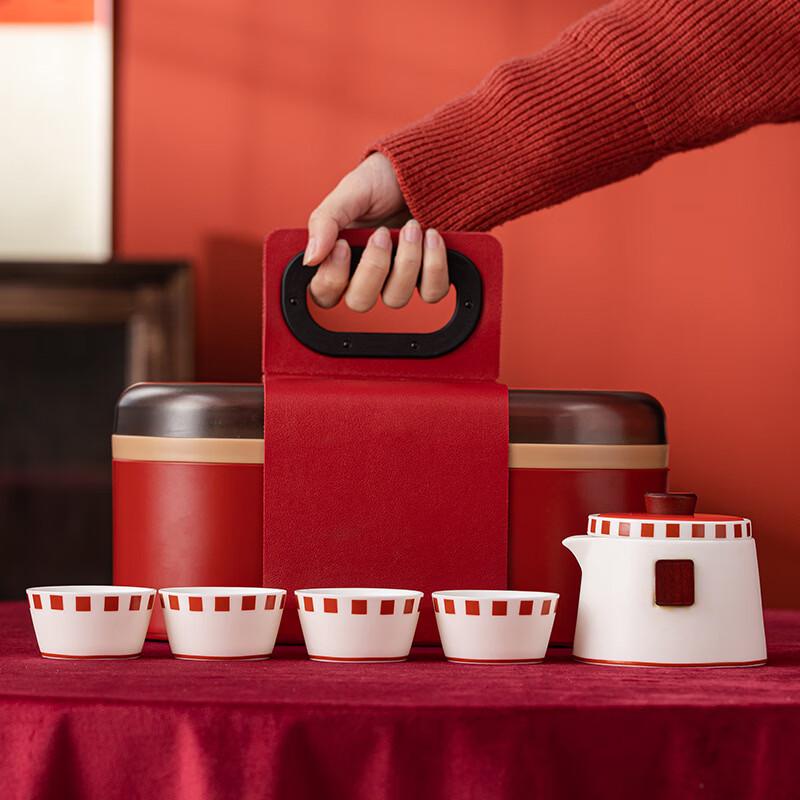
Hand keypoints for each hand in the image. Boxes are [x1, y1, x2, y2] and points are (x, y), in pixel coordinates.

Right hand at [305, 153, 449, 310]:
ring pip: (396, 298)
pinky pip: (432, 292)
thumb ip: (325, 222)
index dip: (333, 278)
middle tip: (382, 234)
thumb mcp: (348, 194)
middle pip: (360, 302)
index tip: (344, 245)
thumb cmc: (379, 182)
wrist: (419, 169)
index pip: (324, 295)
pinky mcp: (427, 277)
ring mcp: (397, 280)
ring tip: (412, 227)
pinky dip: (435, 266)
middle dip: (374, 267)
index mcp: (339, 260)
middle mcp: (366, 276)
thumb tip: (310, 259)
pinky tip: (432, 238)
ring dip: (407, 261)